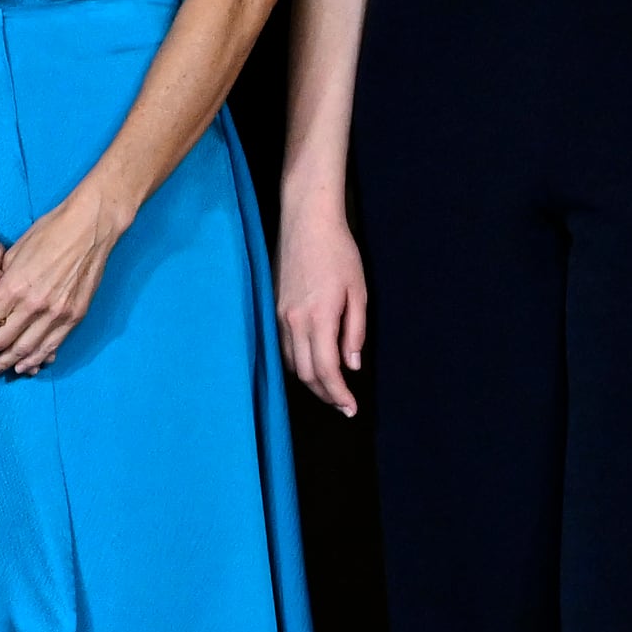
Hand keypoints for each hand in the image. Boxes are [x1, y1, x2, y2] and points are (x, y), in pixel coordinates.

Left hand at [0, 187, 123, 376]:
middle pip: (2, 341)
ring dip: (7, 363)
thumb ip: (1, 281)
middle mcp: (33, 304)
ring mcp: (56, 313)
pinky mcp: (74, 316)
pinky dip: (35, 358)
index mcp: (14, 286)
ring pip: (26, 349)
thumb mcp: (14, 252)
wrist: (89, 227)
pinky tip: (23, 365)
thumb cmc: (48, 232)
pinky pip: (51, 345)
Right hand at [277, 202, 369, 415]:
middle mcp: (294, 321)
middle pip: (306, 373)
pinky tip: (311, 364)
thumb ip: (355, 331)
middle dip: (325, 394)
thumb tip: (352, 365)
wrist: (307, 222)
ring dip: (311, 381)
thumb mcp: (358, 292)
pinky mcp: (274, 308)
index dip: (338, 394)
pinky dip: (298, 362)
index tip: (351, 408)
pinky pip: (283, 347)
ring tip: (330, 389)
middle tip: (343, 405)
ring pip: (292, 363)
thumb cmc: (338, 252)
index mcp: (319, 317)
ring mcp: (280, 315)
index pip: (327, 369)